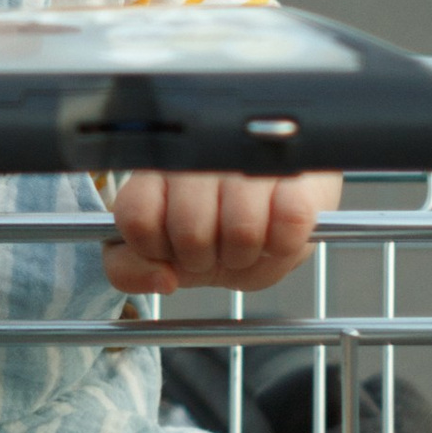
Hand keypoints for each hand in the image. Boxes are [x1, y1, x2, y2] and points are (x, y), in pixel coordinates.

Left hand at [102, 167, 338, 295]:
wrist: (286, 196)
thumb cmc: (216, 224)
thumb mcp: (165, 248)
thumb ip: (132, 267)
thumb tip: (164, 279)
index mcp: (158, 169)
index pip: (138, 217)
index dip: (154, 249)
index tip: (170, 249)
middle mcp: (202, 152)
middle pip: (192, 231)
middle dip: (204, 259)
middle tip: (215, 247)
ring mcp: (252, 156)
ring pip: (242, 231)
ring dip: (247, 255)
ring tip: (249, 239)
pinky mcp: (299, 171)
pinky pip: (288, 226)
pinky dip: (284, 246)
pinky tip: (277, 228)